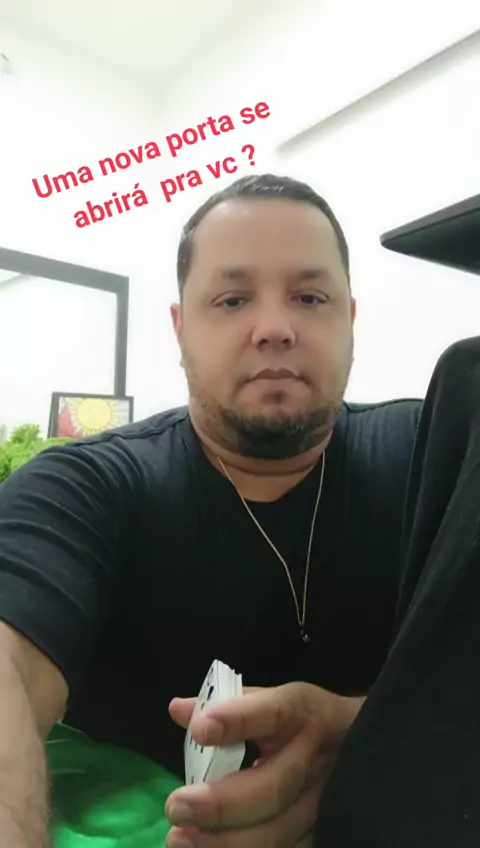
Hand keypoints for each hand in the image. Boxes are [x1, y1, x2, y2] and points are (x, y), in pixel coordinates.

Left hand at [165, 682, 363, 847]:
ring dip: (226, 842)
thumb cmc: (302, 721)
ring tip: (180, 840)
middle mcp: (316, 759)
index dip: (237, 719)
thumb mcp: (273, 700)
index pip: (274, 712)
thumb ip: (228, 705)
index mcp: (302, 713)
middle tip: (176, 806)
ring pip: (279, 831)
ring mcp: (324, 803)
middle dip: (221, 802)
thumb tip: (178, 709)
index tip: (201, 729)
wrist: (360, 745)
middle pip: (274, 787)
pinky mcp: (322, 832)